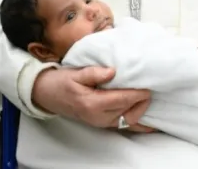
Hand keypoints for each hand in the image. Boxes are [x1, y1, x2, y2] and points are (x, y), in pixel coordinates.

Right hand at [31, 67, 154, 132]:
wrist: (47, 95)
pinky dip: (137, 125)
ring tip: (149, 99)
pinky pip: (123, 125)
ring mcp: (100, 122)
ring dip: (141, 111)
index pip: (122, 99)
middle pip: (128, 111)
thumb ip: (94, 73)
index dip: (137, 94)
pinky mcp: (101, 122)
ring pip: (127, 120)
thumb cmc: (62, 82)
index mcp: (92, 103)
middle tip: (150, 88)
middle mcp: (98, 116)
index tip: (148, 86)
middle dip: (142, 102)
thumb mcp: (75, 73)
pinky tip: (150, 126)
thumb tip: (112, 72)